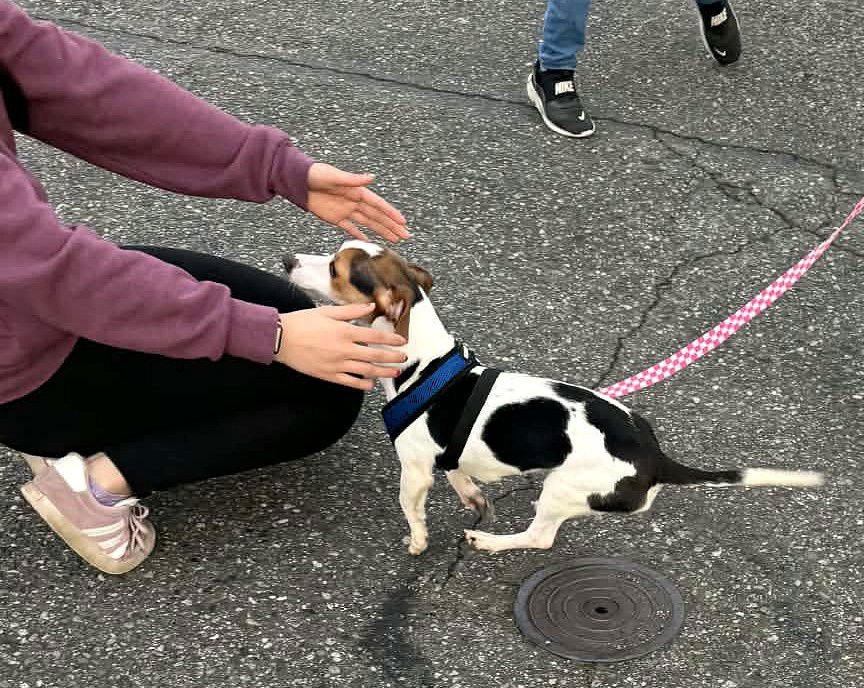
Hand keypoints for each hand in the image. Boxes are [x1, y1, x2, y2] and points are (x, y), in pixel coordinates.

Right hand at [274, 303, 406, 389]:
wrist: (280, 338)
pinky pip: (349, 382)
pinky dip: (362, 384)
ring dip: (383, 372)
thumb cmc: (302, 322)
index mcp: (345, 332)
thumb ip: (351, 311)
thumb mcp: (327, 311)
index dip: (391, 340)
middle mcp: (344, 349)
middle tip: (403, 358)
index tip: (402, 341)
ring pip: (366, 371)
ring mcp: (337, 364)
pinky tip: (371, 384)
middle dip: (392, 357)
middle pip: (375, 355)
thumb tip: (371, 307)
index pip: (375, 337)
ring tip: (395, 372)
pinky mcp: (328, 375)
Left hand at [306, 163, 409, 242]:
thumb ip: (353, 179)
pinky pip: (350, 229)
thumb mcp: (334, 176)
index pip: (378, 205)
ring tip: (395, 239)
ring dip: (381, 231)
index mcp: (357, 192)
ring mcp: (346, 211)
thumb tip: (371, 178)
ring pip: (368, 224)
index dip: (391, 213)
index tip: (403, 222)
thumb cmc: (316, 174)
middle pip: (377, 217)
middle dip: (392, 226)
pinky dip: (360, 235)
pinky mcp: (335, 218)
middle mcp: (354, 202)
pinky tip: (370, 241)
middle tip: (405, 236)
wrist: (297, 180)